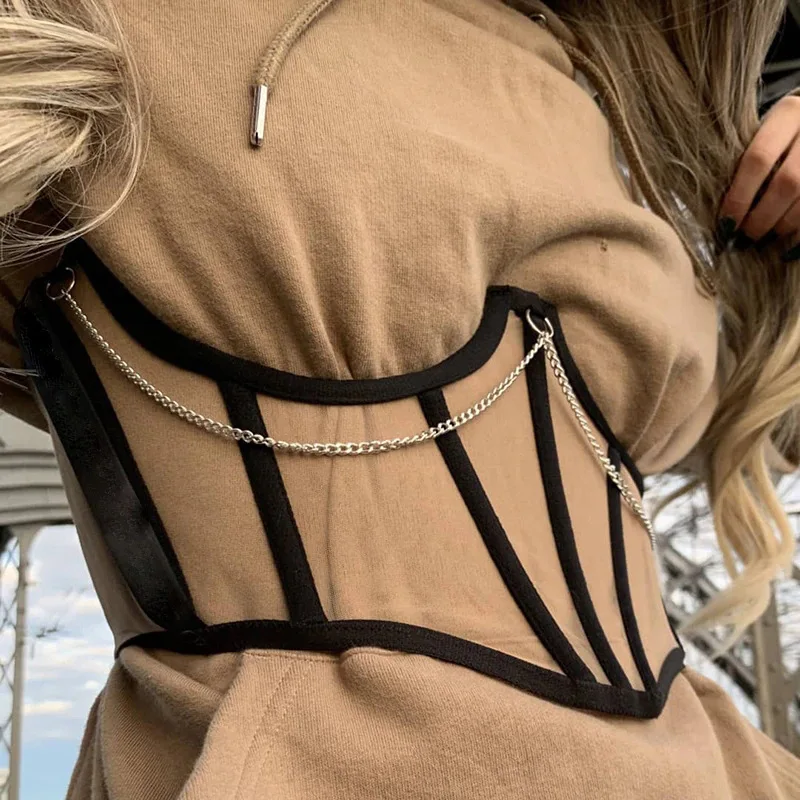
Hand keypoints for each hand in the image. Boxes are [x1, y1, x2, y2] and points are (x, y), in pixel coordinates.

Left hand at [718, 93, 799, 260]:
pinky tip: (789, 247)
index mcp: (788, 113)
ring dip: (784, 226)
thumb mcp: (764, 134)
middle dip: (762, 218)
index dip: (739, 198)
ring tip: (764, 239)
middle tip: (745, 238)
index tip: (725, 225)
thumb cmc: (782, 134)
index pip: (757, 159)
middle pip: (787, 183)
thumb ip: (747, 164)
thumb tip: (724, 218)